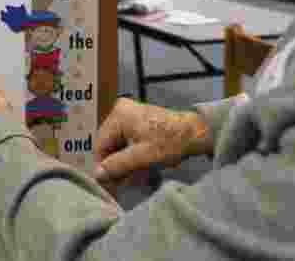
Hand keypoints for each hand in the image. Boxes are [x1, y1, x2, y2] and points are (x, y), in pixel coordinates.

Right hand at [92, 98, 210, 192]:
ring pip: (119, 143)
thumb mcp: (141, 157)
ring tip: (132, 177)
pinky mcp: (140, 120)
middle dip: (115, 163)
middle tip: (121, 183)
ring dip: (124, 161)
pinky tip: (138, 167)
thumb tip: (97, 175)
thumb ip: (117, 165)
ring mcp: (131, 114)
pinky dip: (131, 154)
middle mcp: (122, 111)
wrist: (197, 133)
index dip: (102, 164)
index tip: (107, 182)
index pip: (100, 143)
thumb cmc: (171, 142)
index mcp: (119, 115)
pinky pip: (128, 140)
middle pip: (109, 143)